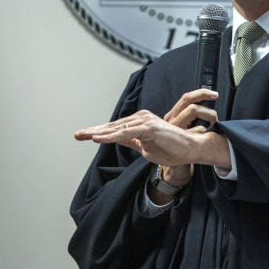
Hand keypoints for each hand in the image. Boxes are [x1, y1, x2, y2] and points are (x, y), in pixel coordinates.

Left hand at [74, 110, 208, 167]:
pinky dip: (111, 136)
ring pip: (117, 129)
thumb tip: (117, 140)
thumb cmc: (171, 148)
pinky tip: (98, 139)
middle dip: (94, 131)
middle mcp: (141, 118)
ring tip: (84, 135)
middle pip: (113, 127)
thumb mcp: (145, 147)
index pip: (115, 128)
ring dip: (99, 133)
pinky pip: (126, 134)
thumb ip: (131, 141)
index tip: (83, 135)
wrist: (190, 150)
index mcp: (139, 123)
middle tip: (77, 134)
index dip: (98, 132)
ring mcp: (145, 122)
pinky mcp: (149, 129)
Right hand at [160, 89, 219, 185]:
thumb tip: (205, 109)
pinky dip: (203, 130)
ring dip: (208, 114)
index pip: (186, 98)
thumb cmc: (178, 147)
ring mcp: (175, 128)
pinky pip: (196, 128)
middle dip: (204, 95)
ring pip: (192, 110)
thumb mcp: (180, 130)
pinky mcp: (179, 137)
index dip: (201, 93)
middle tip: (216, 96)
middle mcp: (171, 120)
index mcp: (172, 116)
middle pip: (188, 99)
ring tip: (214, 121)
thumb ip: (188, 119)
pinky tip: (205, 135)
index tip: (213, 94)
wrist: (172, 167)